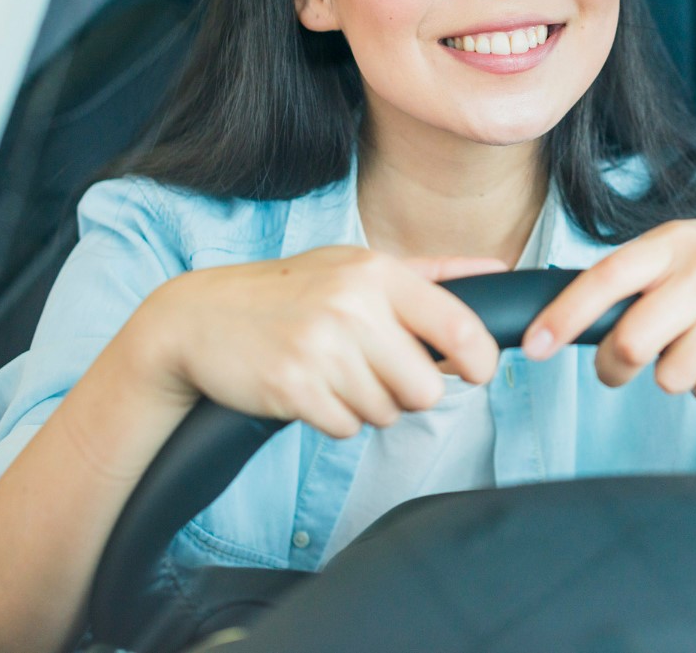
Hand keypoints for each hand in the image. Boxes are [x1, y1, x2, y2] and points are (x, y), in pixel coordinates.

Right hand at [121, 247, 506, 437]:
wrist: (198, 319)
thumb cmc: (291, 292)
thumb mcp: (358, 266)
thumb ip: (433, 273)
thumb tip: (497, 272)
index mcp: (377, 273)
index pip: (458, 327)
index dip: (480, 360)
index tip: (478, 372)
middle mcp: (352, 306)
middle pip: (427, 388)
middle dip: (409, 392)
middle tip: (378, 372)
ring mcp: (320, 348)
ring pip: (386, 412)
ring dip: (367, 405)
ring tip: (335, 374)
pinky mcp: (293, 387)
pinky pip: (346, 428)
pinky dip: (334, 419)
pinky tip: (312, 390)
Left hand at [521, 220, 695, 402]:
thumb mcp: (695, 250)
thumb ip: (643, 275)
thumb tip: (569, 315)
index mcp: (676, 241)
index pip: (606, 278)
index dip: (564, 314)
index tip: (534, 345)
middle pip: (631, 342)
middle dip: (616, 367)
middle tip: (620, 369)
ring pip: (670, 376)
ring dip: (679, 374)